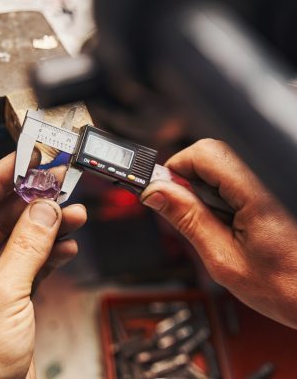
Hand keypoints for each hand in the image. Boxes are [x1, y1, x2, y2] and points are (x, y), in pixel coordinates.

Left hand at [0, 154, 86, 378]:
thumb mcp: (3, 295)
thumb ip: (27, 247)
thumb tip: (46, 210)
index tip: (21, 160)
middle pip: (1, 220)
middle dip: (32, 203)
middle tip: (58, 185)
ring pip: (22, 241)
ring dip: (49, 227)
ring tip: (74, 215)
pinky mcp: (12, 295)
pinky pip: (34, 262)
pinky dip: (52, 253)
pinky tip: (68, 246)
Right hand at [141, 139, 296, 328]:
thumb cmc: (281, 285)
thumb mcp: (222, 259)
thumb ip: (189, 221)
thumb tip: (157, 193)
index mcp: (253, 195)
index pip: (204, 154)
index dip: (175, 168)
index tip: (159, 191)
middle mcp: (258, 185)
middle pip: (206, 156)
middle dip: (183, 179)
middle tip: (179, 212)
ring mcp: (259, 190)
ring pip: (213, 170)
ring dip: (196, 192)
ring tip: (204, 225)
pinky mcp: (257, 198)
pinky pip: (224, 185)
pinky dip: (209, 199)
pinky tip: (217, 223)